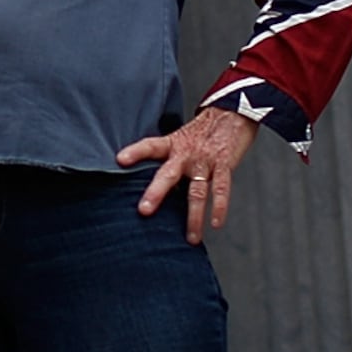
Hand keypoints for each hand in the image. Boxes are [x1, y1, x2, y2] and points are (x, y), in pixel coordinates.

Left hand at [122, 106, 257, 244]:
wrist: (232, 113)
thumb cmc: (202, 132)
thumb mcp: (180, 139)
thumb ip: (167, 160)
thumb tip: (149, 185)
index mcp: (173, 145)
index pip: (150, 146)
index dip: (135, 152)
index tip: (119, 160)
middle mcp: (186, 153)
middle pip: (168, 174)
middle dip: (156, 193)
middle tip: (144, 210)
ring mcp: (205, 160)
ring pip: (197, 191)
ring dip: (193, 217)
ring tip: (191, 238)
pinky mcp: (224, 164)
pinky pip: (221, 189)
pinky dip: (219, 207)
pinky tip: (216, 223)